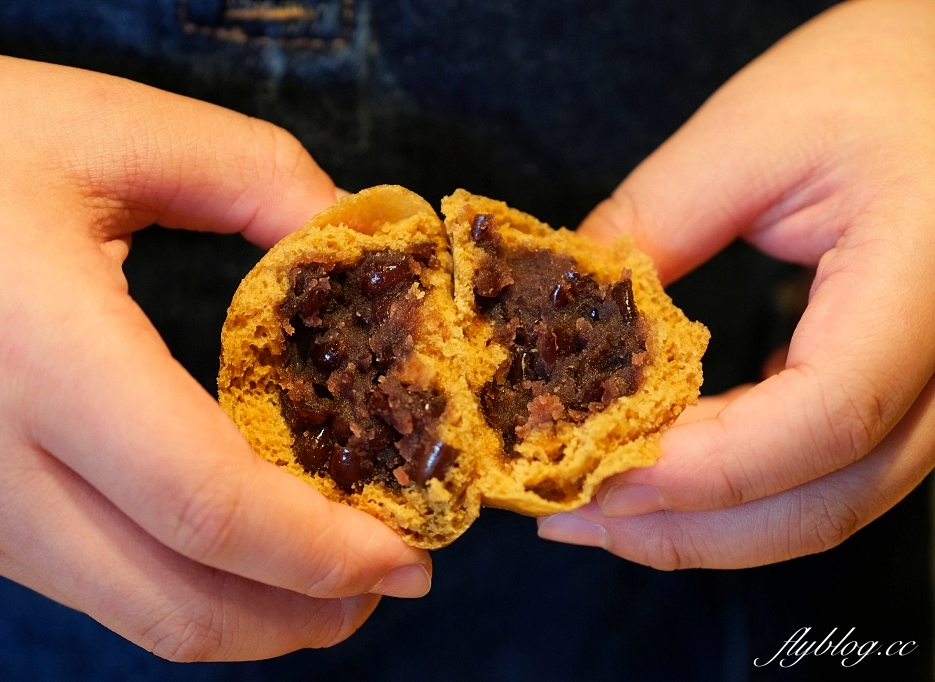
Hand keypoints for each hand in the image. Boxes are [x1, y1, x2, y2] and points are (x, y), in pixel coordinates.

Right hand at [0, 41, 429, 659]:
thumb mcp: (107, 125)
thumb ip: (256, 176)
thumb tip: (350, 241)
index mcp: (39, 357)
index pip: (206, 505)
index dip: (322, 550)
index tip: (409, 555)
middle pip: (175, 604)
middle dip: (300, 617)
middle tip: (386, 581)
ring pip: (128, 613)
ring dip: (245, 612)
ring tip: (323, 573)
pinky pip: (84, 580)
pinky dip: (178, 582)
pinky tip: (225, 537)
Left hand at [537, 0, 934, 567]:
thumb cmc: (873, 79)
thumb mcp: (750, 135)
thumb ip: (653, 224)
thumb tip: (565, 313)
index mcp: (925, 285)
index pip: (825, 415)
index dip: (703, 469)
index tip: (593, 477)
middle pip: (827, 499)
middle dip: (686, 528)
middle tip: (570, 517)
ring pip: (831, 506)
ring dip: (709, 529)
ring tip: (602, 515)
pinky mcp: (908, 388)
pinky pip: (831, 473)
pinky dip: (742, 494)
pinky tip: (668, 478)